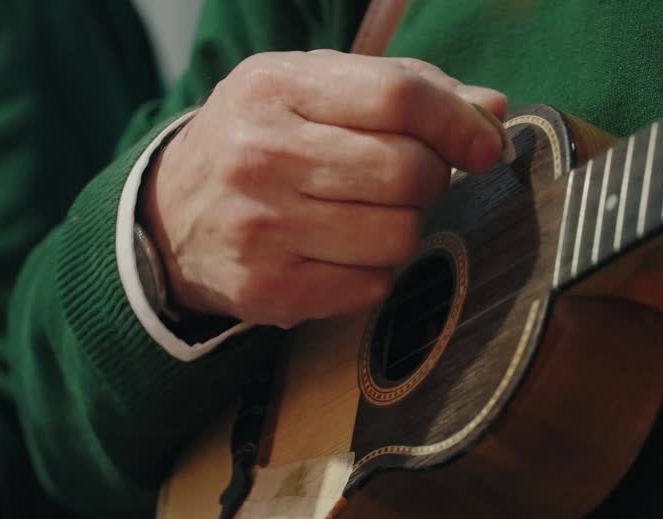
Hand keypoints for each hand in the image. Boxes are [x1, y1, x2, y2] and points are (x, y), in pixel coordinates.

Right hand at [142, 50, 508, 327]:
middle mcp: (262, 154)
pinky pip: (373, 285)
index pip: (398, 97)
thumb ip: (406, 89)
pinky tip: (342, 252)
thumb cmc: (263, 141)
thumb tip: (492, 111)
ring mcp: (262, 227)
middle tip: (407, 180)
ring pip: (399, 235)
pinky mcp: (269, 288)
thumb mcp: (314, 90)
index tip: (486, 145)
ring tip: (369, 215)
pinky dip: (374, 271)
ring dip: (404, 227)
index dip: (459, 123)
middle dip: (430, 178)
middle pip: (408, 171)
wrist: (170, 218)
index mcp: (276, 87)